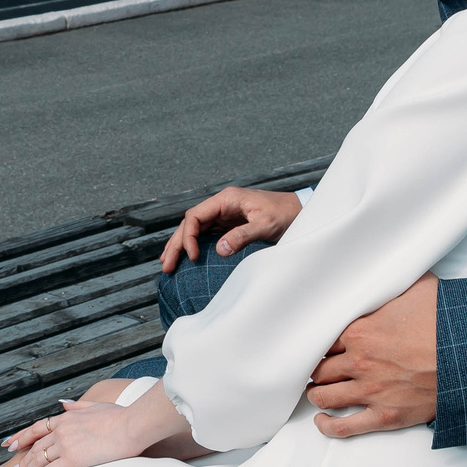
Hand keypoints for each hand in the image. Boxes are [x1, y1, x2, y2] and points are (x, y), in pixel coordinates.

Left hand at [2, 398, 155, 466]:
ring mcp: (65, 445)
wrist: (131, 425)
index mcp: (66, 418)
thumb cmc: (120, 416)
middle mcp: (60, 431)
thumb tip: (63, 404)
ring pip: (37, 462)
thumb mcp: (96, 405)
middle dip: (22, 461)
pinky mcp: (72, 460)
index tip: (10, 444)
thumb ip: (77, 406)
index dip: (22, 437)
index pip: (37, 429)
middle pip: (35, 448)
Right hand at [158, 187, 302, 273]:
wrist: (300, 211)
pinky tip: (186, 258)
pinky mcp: (229, 225)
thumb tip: (219, 250)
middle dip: (176, 244)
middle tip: (166, 266)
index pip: (195, 215)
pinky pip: (205, 235)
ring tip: (168, 264)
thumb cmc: (285, 214)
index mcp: (227, 200)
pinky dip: (193, 246)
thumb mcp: (266, 225)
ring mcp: (224, 215)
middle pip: (190, 223)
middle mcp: (222, 205)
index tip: (192, 256)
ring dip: (181, 245)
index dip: (188, 236)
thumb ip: (243, 236)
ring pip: (195, 229)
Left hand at [306, 275, 438, 437]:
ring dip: (317, 394)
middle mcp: (360, 362)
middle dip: (316, 370)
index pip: (322, 340)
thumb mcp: (418, 286)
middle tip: (317, 370)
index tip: (320, 346)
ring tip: (317, 392)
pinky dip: (328, 426)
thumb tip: (391, 266)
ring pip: (325, 397)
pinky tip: (323, 421)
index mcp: (360, 331)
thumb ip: (394, 281)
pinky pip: (345, 427)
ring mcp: (371, 391)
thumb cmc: (447, 319)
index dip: (319, 344)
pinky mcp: (385, 416)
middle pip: (319, 369)